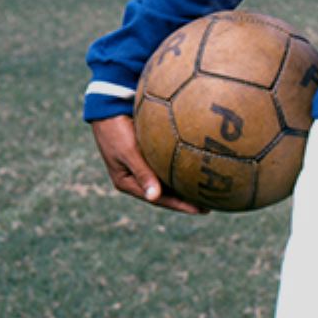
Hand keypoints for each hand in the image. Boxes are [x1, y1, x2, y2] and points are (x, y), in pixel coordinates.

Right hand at [91, 114, 209, 214]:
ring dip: (184, 185)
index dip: (180, 206)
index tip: (201, 210)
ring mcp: (142, 165)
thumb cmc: (116, 129)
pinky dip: (179, 168)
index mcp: (127, 182)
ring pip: (167, 180)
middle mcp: (136, 176)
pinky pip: (166, 165)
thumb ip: (143, 173)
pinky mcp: (148, 152)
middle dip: (185, 199)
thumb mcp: (128, 152)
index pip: (158, 199)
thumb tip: (154, 197)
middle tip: (209, 204)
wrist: (108, 106)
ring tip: (205, 191)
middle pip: (164, 193)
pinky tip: (194, 168)